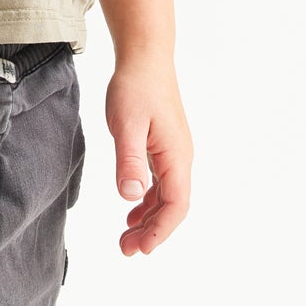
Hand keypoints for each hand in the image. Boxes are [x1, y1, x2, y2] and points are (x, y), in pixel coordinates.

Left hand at [105, 57, 192, 255]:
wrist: (145, 56)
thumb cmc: (135, 87)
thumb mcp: (126, 125)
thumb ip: (129, 161)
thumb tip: (130, 197)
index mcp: (176, 156)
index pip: (176, 205)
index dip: (159, 231)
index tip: (139, 249)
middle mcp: (180, 157)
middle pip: (173, 206)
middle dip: (152, 231)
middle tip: (125, 249)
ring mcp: (173, 151)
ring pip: (166, 195)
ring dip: (148, 218)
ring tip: (126, 235)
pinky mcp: (163, 145)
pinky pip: (161, 182)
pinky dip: (147, 199)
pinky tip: (132, 207)